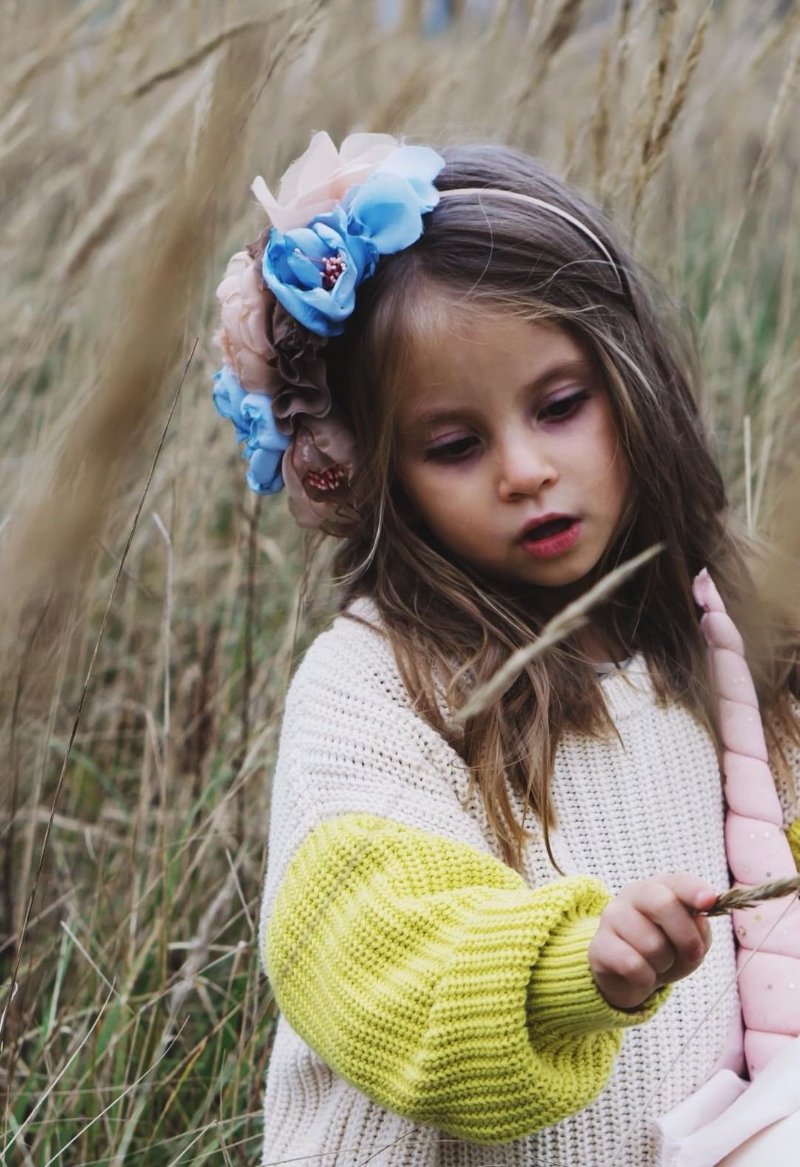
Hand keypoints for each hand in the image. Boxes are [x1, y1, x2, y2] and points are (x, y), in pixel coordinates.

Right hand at [588, 874, 715, 1010]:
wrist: (629, 976)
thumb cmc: (666, 950)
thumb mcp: (691, 942)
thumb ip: (700, 931)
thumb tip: (700, 921)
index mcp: (659, 887)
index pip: (678, 881)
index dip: (695, 890)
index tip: (709, 901)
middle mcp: (632, 895)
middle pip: (663, 904)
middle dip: (686, 937)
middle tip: (693, 954)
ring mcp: (612, 917)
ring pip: (652, 944)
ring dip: (665, 963)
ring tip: (658, 963)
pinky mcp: (598, 945)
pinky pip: (633, 965)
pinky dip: (646, 977)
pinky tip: (642, 974)